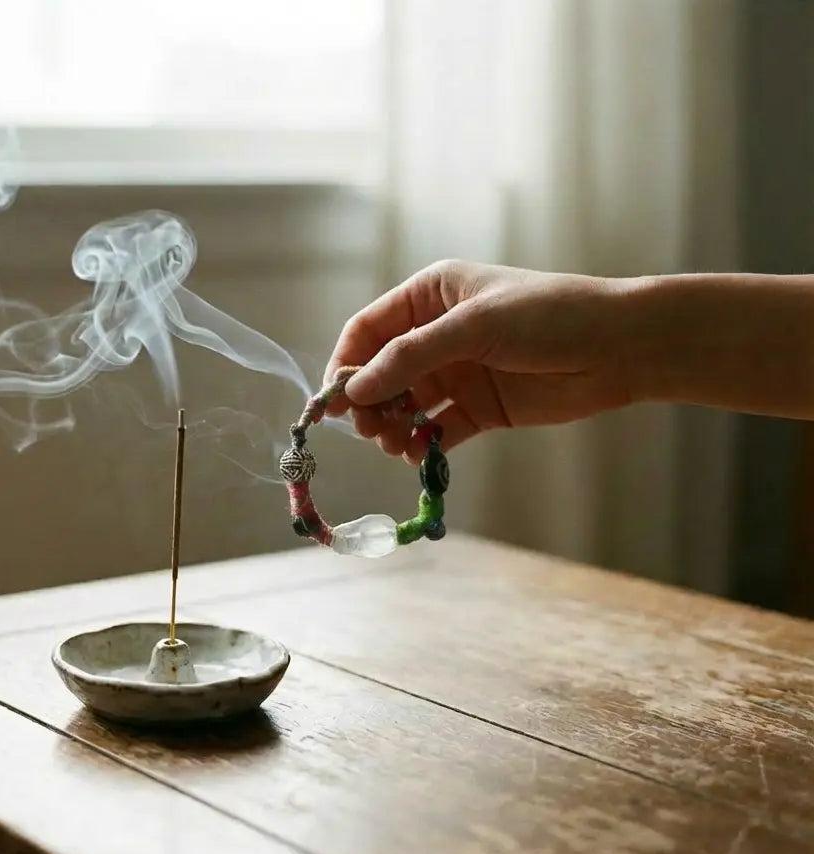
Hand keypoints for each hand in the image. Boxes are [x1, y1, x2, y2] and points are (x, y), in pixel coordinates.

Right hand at [324, 259, 636, 464]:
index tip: (333, 402)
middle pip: (381, 373)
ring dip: (393, 427)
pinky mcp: (480, 408)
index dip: (346, 364)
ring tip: (396, 444)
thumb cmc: (548, 316)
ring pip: (405, 405)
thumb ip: (410, 358)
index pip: (368, 331)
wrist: (621, 347)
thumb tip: (354, 389)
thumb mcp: (472, 327)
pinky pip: (437, 429)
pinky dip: (423, 444)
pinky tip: (419, 455)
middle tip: (369, 430)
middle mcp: (438, 334)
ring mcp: (458, 372)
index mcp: (430, 296)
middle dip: (369, 402)